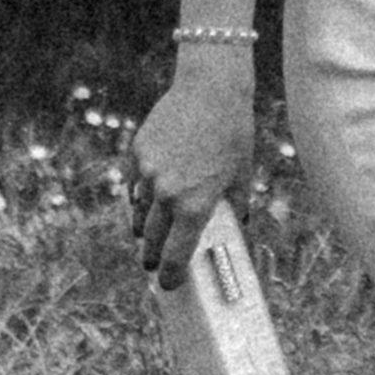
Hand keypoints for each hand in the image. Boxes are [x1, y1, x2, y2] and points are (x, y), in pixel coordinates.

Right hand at [127, 48, 256, 285]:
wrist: (209, 89)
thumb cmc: (232, 133)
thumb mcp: (241, 174)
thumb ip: (236, 205)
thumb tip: (237, 225)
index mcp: (195, 205)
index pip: (176, 254)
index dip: (171, 275)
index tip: (168, 285)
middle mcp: (167, 194)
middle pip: (152, 240)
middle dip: (152, 257)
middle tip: (153, 265)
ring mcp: (148, 173)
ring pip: (138, 213)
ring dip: (143, 228)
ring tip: (147, 235)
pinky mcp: (137, 152)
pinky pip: (133, 184)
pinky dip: (138, 196)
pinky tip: (143, 200)